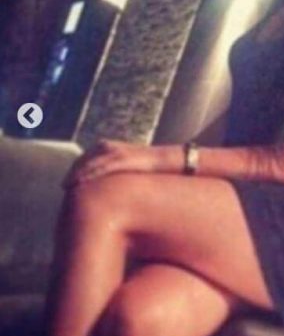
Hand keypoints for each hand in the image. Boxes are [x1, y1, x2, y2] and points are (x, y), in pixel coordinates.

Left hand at [63, 140, 178, 186]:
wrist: (168, 160)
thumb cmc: (150, 167)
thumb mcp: (130, 168)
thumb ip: (118, 172)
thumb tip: (112, 187)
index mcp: (111, 148)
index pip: (87, 158)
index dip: (76, 169)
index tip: (67, 182)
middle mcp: (111, 147)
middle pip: (84, 159)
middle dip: (73, 172)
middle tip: (64, 186)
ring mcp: (116, 152)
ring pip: (90, 162)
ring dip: (77, 173)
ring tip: (67, 186)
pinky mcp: (123, 158)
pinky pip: (102, 166)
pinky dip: (90, 174)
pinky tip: (82, 182)